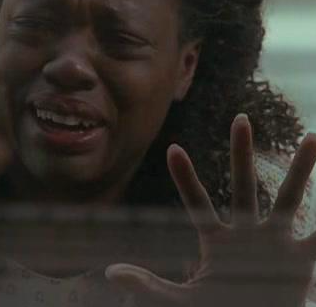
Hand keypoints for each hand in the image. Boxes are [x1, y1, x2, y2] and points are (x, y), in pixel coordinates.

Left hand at [106, 114, 315, 306]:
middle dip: (241, 152)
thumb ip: (149, 286)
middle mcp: (245, 230)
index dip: (185, 177)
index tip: (173, 148)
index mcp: (215, 238)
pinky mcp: (300, 259)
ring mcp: (274, 241)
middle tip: (241, 118)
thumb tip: (110, 273)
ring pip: (288, 196)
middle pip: (242, 183)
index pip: (197, 201)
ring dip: (302, 168)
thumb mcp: (181, 301)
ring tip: (313, 136)